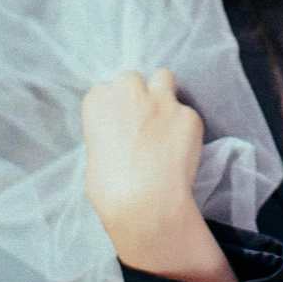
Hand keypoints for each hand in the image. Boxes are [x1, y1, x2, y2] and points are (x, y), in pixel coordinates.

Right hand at [81, 68, 234, 281]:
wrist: (145, 203)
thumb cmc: (110, 190)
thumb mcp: (93, 155)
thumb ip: (108, 134)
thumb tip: (121, 137)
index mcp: (99, 100)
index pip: (107, 89)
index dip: (115, 108)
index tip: (120, 125)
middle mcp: (129, 90)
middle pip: (132, 78)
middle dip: (137, 94)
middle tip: (142, 122)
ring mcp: (162, 99)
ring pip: (165, 78)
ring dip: (164, 93)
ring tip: (165, 121)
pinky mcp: (189, 114)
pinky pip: (187, 115)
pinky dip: (185, 129)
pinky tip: (181, 150)